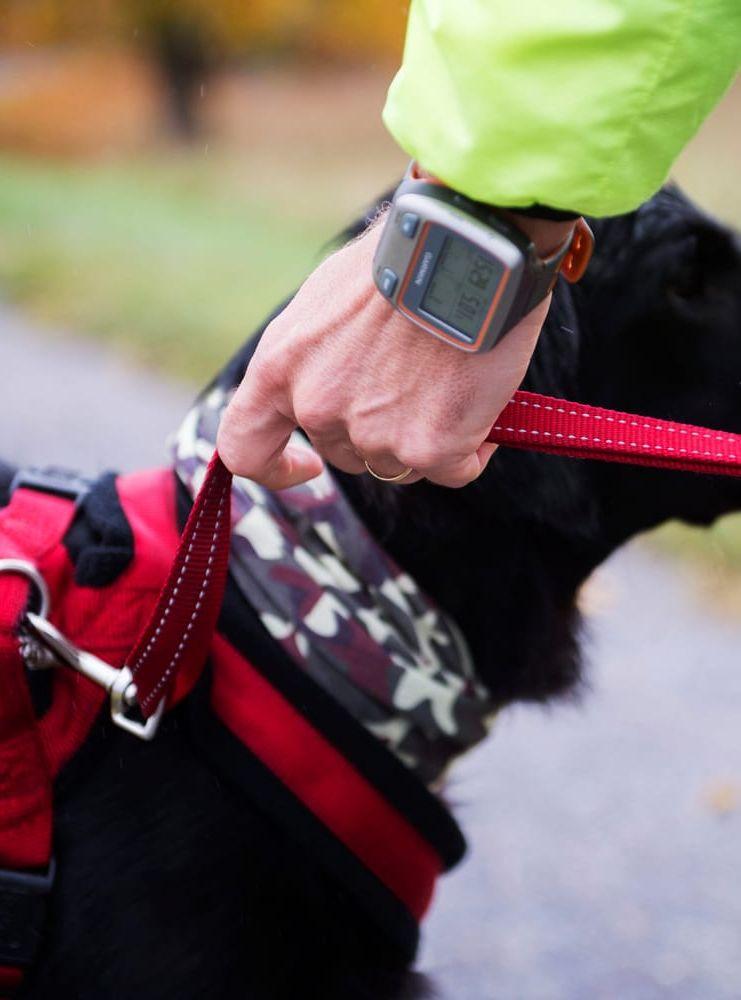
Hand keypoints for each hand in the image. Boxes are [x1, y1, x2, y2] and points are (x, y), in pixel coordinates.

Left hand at [217, 212, 571, 489]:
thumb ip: (320, 355)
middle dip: (380, 430)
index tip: (306, 466)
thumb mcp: (328, 300)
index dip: (275, 468)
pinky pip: (454, 468)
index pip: (246, 447)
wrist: (464, 243)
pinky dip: (472, 445)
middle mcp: (317, 407)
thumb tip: (348, 380)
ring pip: (401, 462)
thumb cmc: (405, 255)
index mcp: (280, 367)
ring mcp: (372, 433)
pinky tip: (484, 401)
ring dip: (428, 434)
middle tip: (420, 382)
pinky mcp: (428, 447)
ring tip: (456, 377)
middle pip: (346, 452)